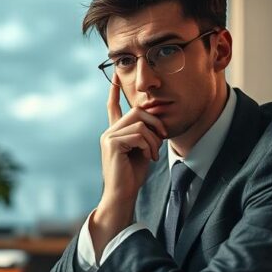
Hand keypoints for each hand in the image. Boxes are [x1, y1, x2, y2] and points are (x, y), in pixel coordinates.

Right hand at [92, 77, 166, 246]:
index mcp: (115, 133)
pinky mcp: (112, 144)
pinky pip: (138, 134)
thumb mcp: (142, 150)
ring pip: (140, 123)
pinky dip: (149, 146)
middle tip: (163, 138)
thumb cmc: (133, 175)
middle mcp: (109, 132)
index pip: (113, 107)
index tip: (115, 77)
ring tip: (153, 154)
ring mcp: (109, 137)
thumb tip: (155, 117)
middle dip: (155, 123)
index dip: (114, 92)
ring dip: (154, 139)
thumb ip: (145, 134)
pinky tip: (148, 158)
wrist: (123, 194)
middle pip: (137, 111)